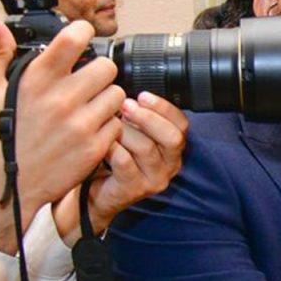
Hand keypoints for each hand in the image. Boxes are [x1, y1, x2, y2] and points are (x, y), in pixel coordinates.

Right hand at [0, 19, 125, 251]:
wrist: (2, 188)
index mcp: (36, 80)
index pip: (75, 38)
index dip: (83, 32)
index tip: (82, 37)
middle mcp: (61, 99)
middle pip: (107, 67)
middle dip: (99, 73)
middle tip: (85, 84)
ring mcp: (80, 125)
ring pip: (117, 95)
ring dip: (106, 99)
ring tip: (85, 109)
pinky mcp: (93, 148)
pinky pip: (117, 125)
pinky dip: (107, 127)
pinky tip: (87, 131)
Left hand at [54, 92, 188, 238]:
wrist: (98, 192)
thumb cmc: (115, 157)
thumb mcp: (132, 133)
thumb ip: (138, 116)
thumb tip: (129, 89)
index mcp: (173, 147)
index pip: (182, 124)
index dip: (164, 108)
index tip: (143, 95)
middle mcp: (170, 164)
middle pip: (172, 137)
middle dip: (148, 118)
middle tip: (126, 106)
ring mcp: (154, 179)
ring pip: (147, 149)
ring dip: (126, 132)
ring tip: (110, 122)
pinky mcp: (135, 190)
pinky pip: (125, 163)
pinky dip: (112, 148)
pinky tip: (102, 141)